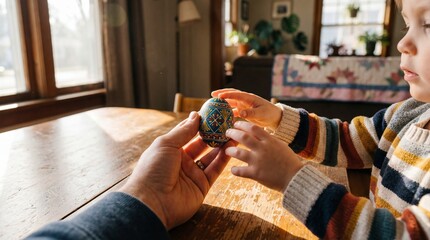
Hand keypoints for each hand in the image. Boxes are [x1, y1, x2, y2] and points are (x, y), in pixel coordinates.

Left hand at [120, 111, 235, 229]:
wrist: (152, 202)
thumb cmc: (153, 169)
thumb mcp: (166, 144)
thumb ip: (183, 131)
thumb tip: (195, 115)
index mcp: (170, 149)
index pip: (187, 133)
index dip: (199, 123)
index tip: (212, 114)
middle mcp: (182, 161)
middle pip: (201, 144)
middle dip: (213, 134)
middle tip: (226, 123)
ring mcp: (192, 174)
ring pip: (211, 157)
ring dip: (221, 146)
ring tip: (233, 134)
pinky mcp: (202, 186)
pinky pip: (215, 170)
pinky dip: (223, 160)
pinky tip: (231, 148)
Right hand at [211, 88, 281, 129]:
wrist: (275, 118)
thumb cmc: (270, 114)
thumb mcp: (261, 113)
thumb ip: (251, 113)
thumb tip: (240, 112)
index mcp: (250, 98)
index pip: (236, 94)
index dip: (227, 94)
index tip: (218, 96)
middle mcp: (245, 100)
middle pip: (232, 95)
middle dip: (222, 94)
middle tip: (212, 94)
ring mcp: (244, 105)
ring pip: (231, 102)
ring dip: (223, 103)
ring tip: (213, 104)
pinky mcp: (244, 111)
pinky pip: (233, 111)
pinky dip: (227, 112)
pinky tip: (221, 115)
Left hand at [225, 121, 302, 191]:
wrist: (295, 177)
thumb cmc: (288, 160)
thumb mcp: (280, 145)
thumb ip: (268, 139)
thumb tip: (256, 133)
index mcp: (269, 141)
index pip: (252, 128)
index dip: (242, 124)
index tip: (236, 124)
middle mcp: (262, 149)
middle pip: (243, 137)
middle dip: (233, 133)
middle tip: (227, 133)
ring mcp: (258, 161)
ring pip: (238, 153)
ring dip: (230, 151)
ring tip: (227, 150)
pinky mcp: (256, 174)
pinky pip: (240, 171)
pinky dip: (234, 170)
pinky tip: (233, 169)